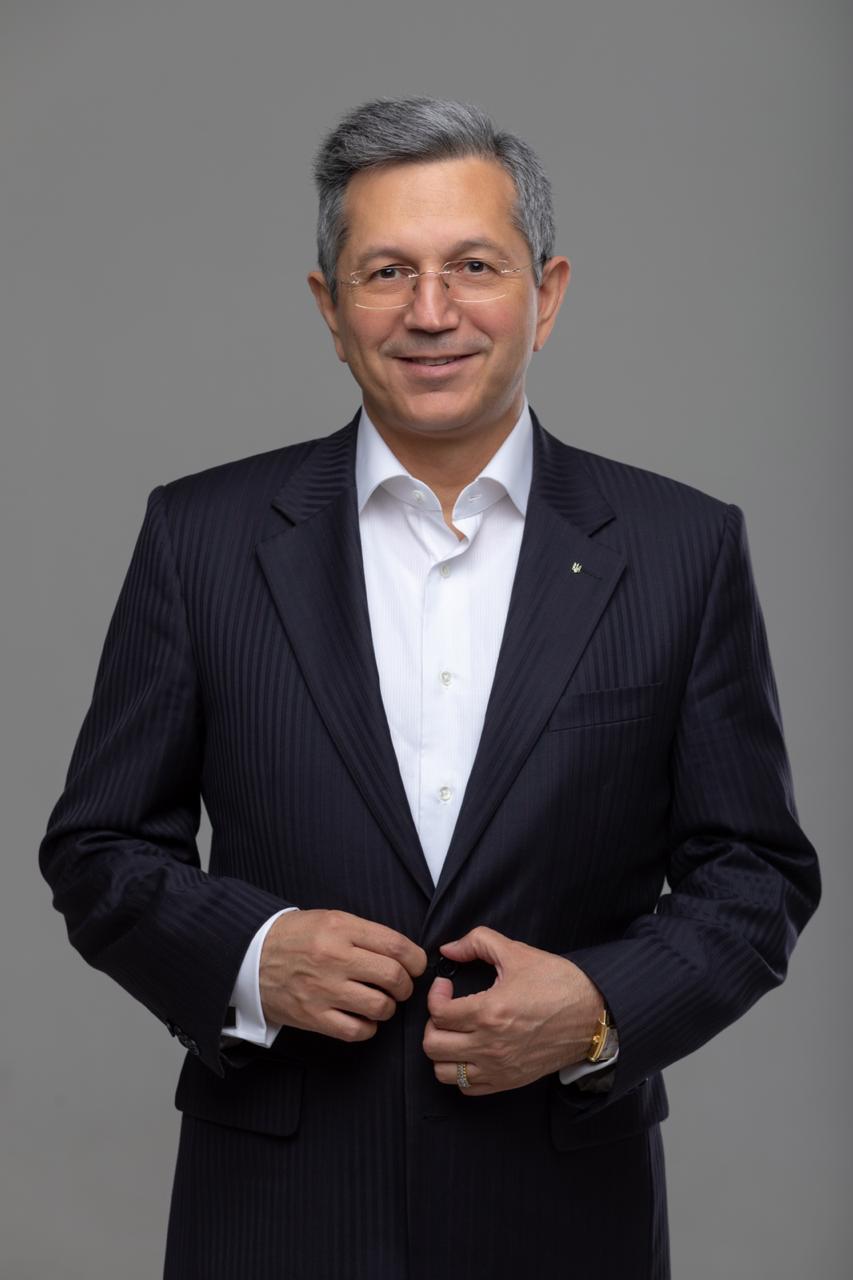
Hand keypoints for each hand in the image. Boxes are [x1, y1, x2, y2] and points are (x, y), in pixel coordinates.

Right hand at [259, 909, 426, 1041]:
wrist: (250, 955)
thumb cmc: (296, 936)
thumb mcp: (330, 919)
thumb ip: (366, 933)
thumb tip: (404, 953)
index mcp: (341, 928)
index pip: (397, 946)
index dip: (417, 959)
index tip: (416, 965)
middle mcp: (334, 958)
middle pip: (393, 977)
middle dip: (406, 985)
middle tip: (401, 986)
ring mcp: (323, 990)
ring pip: (379, 1007)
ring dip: (388, 1007)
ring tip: (380, 1001)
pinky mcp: (312, 1016)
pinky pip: (356, 1031)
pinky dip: (368, 1028)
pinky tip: (363, 1018)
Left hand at [422, 926, 603, 1095]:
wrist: (592, 1015)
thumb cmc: (557, 982)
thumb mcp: (517, 952)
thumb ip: (478, 942)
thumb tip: (448, 948)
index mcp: (490, 1012)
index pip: (438, 1013)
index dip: (435, 995)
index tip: (446, 986)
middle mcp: (490, 1045)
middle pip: (433, 1045)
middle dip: (433, 1023)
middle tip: (447, 1009)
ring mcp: (499, 1068)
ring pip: (444, 1072)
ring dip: (442, 1051)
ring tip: (455, 1033)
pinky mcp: (509, 1081)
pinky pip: (467, 1088)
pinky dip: (460, 1072)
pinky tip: (470, 1051)